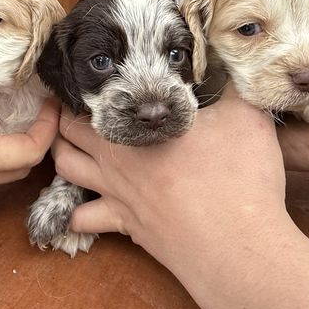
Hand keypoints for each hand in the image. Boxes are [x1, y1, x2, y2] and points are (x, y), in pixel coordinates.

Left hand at [53, 85, 308, 308]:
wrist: (237, 249)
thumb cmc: (238, 178)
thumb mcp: (245, 115)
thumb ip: (234, 83)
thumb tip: (236, 59)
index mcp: (133, 129)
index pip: (87, 102)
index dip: (81, 89)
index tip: (84, 78)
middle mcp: (114, 161)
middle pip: (66, 135)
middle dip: (63, 118)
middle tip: (70, 106)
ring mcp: (116, 197)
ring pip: (66, 171)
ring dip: (62, 155)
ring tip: (70, 144)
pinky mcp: (127, 227)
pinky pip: (81, 220)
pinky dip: (76, 209)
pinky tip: (87, 202)